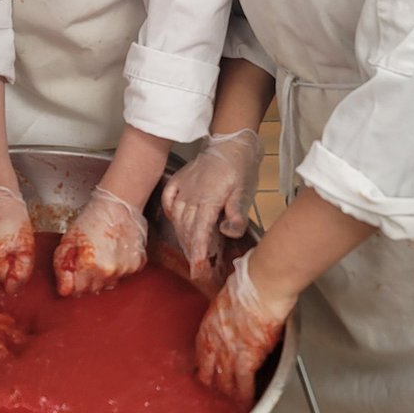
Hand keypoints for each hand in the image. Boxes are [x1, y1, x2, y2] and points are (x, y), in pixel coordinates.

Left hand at [53, 186, 147, 295]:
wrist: (119, 204)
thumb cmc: (92, 218)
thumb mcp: (69, 239)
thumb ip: (62, 266)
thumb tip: (64, 290)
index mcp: (89, 265)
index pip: (77, 292)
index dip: (73, 282)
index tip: (74, 271)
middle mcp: (109, 271)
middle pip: (94, 289)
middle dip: (88, 279)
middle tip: (88, 259)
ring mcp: (125, 269)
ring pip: (110, 284)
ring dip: (104, 274)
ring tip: (103, 253)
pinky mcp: (138, 265)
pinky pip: (124, 275)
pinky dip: (119, 268)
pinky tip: (116, 252)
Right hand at [162, 129, 260, 282]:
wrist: (231, 143)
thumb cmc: (240, 168)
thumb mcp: (245, 192)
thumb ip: (236, 214)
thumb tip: (227, 231)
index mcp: (208, 201)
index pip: (199, 232)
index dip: (197, 252)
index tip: (197, 269)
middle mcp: (192, 196)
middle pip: (187, 229)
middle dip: (190, 250)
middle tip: (196, 267)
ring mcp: (184, 188)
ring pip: (177, 217)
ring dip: (182, 235)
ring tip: (188, 249)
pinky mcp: (181, 180)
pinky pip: (168, 199)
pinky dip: (168, 211)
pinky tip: (173, 219)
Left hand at [196, 253, 289, 405]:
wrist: (261, 287)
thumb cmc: (247, 283)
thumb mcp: (226, 295)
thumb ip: (225, 309)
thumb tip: (230, 307)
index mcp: (208, 324)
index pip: (199, 350)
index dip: (198, 363)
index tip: (197, 370)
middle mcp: (214, 341)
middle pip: (207, 370)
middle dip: (208, 382)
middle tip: (210, 392)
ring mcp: (229, 353)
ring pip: (224, 381)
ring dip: (226, 392)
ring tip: (228, 402)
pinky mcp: (247, 360)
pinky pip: (244, 384)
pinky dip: (245, 395)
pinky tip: (245, 401)